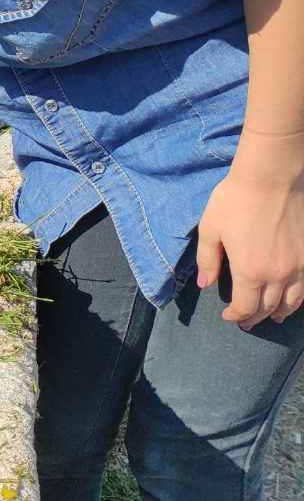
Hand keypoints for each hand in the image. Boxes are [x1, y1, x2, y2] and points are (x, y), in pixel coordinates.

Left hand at [195, 150, 303, 329]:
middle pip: (267, 308)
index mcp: (250, 271)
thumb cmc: (235, 201)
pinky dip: (297, 300)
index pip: (245, 307)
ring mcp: (298, 267)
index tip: (227, 316)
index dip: (236, 316)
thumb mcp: (210, 229)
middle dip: (254, 317)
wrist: (271, 178)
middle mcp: (277, 275)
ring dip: (278, 312)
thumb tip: (205, 285)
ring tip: (270, 316)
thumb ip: (208, 260)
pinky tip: (291, 299)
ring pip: (291, 302)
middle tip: (246, 322)